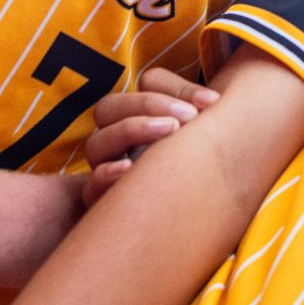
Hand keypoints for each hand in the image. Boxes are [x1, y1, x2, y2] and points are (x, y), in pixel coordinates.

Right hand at [74, 69, 219, 206]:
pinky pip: (91, 186)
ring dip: (132, 129)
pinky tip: (128, 169)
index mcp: (140, 115)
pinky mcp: (101, 201)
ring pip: (98, 141)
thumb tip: (212, 100)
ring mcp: (104, 167)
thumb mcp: (198, 138)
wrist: (184, 218)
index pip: (144, 86)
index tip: (211, 102)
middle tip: (188, 117)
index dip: (176, 89)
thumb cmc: (193, 169)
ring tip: (170, 132)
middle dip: (150, 104)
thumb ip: (197, 113)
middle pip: (110, 107)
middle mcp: (116, 138)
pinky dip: (106, 174)